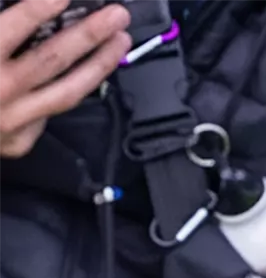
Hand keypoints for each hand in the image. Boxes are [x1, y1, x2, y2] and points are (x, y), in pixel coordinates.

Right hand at [0, 0, 130, 159]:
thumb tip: (15, 8)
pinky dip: (67, 93)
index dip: (43, 7)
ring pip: (67, 92)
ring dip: (98, 64)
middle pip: (54, 59)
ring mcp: (11, 121)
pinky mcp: (18, 142)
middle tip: (116, 14)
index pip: (18, 26)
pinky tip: (87, 75)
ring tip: (119, 41)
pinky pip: (48, 114)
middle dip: (89, 33)